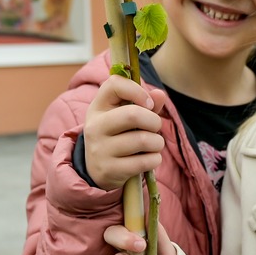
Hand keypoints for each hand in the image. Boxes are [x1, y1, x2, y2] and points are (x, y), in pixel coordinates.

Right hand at [83, 75, 164, 190]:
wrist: (98, 169)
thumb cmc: (118, 135)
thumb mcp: (125, 116)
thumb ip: (145, 104)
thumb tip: (160, 95)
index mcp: (98, 107)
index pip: (114, 84)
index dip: (137, 90)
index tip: (148, 104)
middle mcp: (95, 127)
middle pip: (133, 115)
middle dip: (154, 121)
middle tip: (155, 127)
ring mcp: (100, 149)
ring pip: (143, 140)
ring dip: (158, 143)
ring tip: (153, 145)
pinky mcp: (109, 169)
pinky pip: (145, 162)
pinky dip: (155, 159)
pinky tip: (149, 159)